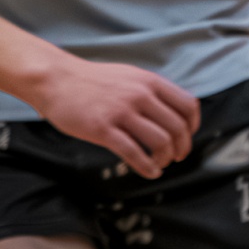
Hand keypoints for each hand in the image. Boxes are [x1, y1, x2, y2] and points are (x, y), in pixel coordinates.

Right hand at [31, 57, 199, 178]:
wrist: (56, 79)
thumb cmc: (92, 81)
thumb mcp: (130, 76)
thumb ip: (151, 91)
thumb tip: (171, 111)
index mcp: (150, 82)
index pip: (188, 105)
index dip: (193, 125)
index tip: (188, 136)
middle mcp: (140, 95)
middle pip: (178, 127)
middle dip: (182, 147)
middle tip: (177, 157)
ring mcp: (122, 112)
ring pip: (160, 141)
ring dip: (165, 158)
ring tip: (161, 164)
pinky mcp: (103, 129)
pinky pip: (133, 153)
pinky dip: (147, 167)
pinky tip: (150, 172)